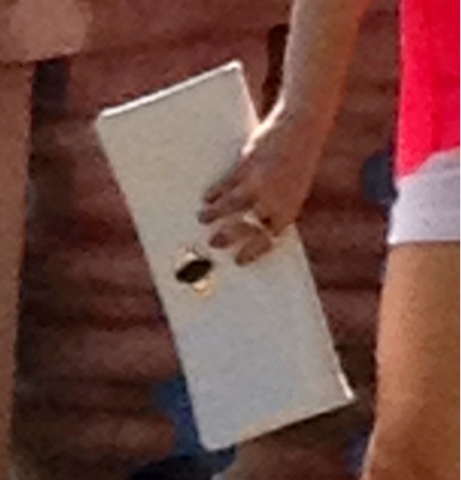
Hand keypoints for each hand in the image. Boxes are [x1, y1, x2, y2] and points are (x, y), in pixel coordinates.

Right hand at [199, 104, 316, 264]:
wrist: (303, 128)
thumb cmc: (299, 160)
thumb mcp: (293, 188)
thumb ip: (276, 205)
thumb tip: (254, 220)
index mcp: (288, 210)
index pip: (268, 240)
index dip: (252, 252)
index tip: (239, 260)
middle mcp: (273, 200)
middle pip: (244, 227)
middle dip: (227, 237)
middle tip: (214, 242)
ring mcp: (258, 183)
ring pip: (229, 205)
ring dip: (213, 214)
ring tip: (203, 217)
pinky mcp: (246, 165)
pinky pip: (225, 184)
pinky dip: (214, 193)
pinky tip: (207, 197)